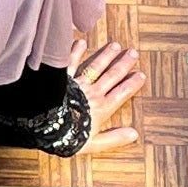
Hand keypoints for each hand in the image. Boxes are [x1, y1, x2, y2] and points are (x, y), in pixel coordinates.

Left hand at [63, 36, 144, 153]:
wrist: (47, 126)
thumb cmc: (68, 137)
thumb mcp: (94, 143)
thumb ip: (114, 138)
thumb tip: (134, 134)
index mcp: (101, 108)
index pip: (121, 93)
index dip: (132, 84)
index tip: (140, 75)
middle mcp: (92, 93)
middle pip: (111, 76)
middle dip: (123, 64)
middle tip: (133, 53)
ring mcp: (78, 84)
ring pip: (95, 67)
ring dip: (106, 56)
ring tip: (115, 46)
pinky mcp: (64, 79)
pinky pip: (70, 63)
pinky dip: (75, 52)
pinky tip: (81, 42)